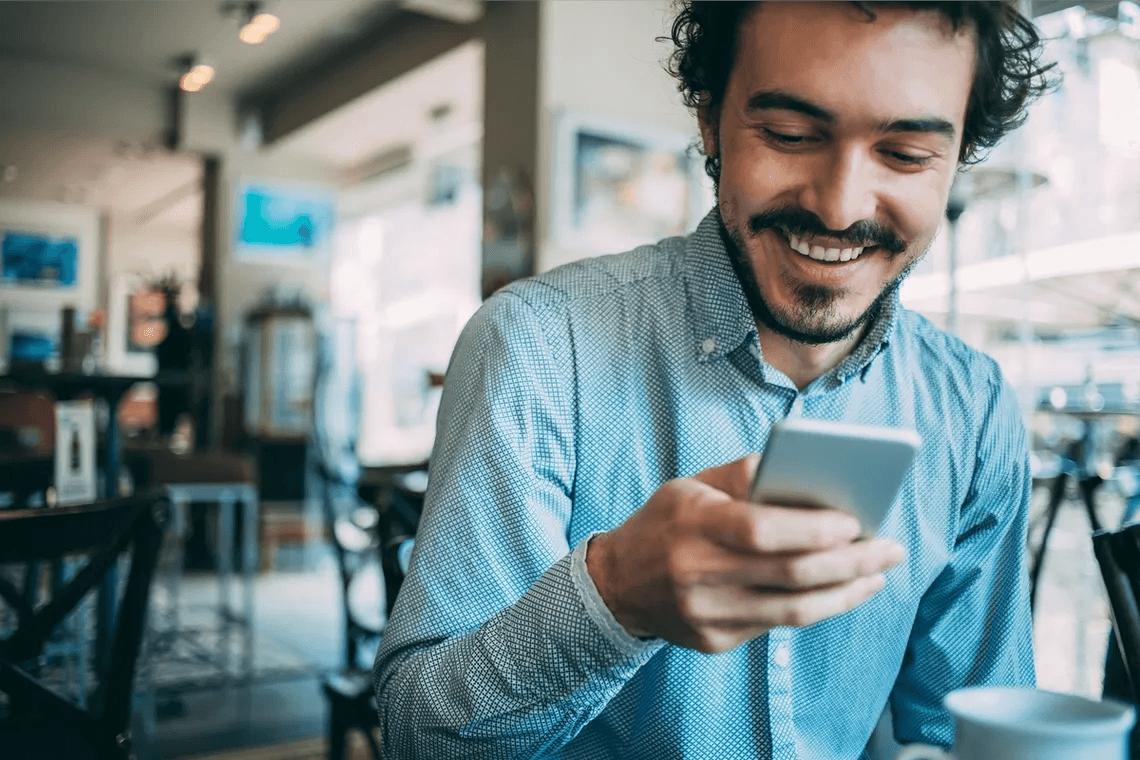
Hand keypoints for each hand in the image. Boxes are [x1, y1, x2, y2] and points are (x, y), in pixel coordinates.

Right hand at [586, 454, 905, 652]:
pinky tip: (842, 590)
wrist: (616, 584)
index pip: (760, 529)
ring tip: (877, 573)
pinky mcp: (714, 641)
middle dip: (850, 561)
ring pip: (793, 611)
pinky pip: (777, 626)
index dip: (812, 529)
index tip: (855, 521)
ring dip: (846, 592)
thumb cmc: (666, 522)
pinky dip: (817, 607)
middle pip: (790, 574)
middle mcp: (696, 573)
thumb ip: (747, 476)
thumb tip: (809, 474)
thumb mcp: (694, 485)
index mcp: (692, 524)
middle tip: (890, 547)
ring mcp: (705, 614)